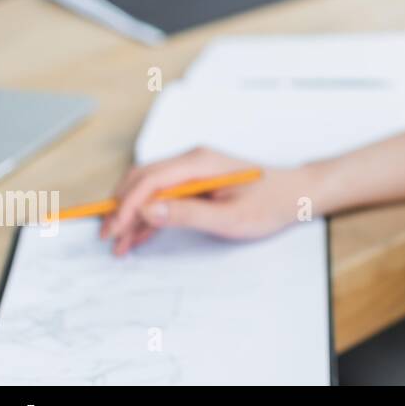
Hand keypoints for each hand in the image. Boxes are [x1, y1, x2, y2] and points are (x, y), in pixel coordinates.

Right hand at [100, 147, 314, 255]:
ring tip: (118, 244)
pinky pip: (165, 196)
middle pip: (144, 180)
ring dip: (132, 215)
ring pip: (151, 190)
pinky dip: (149, 215)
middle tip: (107, 236)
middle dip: (121, 208)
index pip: (151, 180)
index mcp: (200, 163)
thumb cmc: (271, 203)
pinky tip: (137, 236)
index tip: (113, 229)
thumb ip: (187, 213)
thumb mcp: (230, 217)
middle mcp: (193, 161)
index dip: (126, 204)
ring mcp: (194, 171)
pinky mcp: (197, 183)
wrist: (296, 195)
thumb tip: (147, 210)